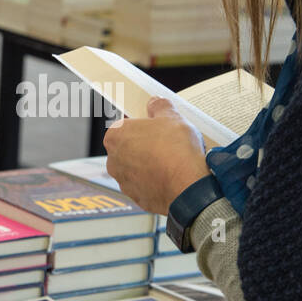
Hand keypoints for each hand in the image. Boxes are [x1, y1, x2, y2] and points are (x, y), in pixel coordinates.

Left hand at [104, 97, 210, 214]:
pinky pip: (146, 185)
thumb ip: (160, 106)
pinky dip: (156, 181)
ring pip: (137, 168)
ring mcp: (124, 181)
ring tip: (172, 160)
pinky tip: (171, 176)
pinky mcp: (137, 198)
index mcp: (115, 136)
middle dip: (146, 145)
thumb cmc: (176, 151)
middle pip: (130, 147)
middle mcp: (114, 160)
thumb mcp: (172, 117)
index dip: (142, 124)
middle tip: (166, 142)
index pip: (125, 125)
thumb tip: (155, 103)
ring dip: (150, 164)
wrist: (187, 186)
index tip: (155, 125)